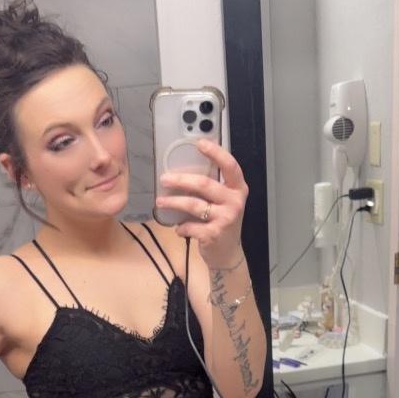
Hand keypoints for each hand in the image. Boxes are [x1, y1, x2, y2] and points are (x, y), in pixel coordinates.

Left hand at [155, 139, 248, 269]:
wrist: (228, 254)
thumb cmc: (222, 223)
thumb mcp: (224, 202)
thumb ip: (213, 188)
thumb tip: (184, 171)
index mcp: (238, 189)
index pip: (230, 166)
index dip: (216, 153)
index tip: (199, 143)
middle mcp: (234, 201)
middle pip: (204, 184)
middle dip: (181, 180)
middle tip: (164, 179)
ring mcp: (225, 218)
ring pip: (193, 205)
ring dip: (173, 203)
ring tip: (160, 202)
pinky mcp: (214, 234)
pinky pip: (190, 226)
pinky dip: (181, 227)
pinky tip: (178, 228)